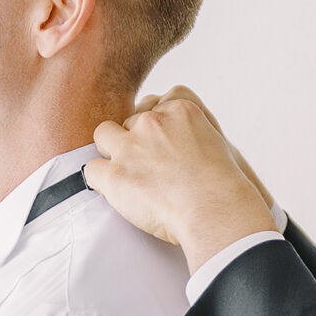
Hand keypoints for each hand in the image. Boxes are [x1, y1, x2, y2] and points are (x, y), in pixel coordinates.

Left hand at [86, 89, 277, 273]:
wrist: (217, 213)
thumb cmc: (223, 189)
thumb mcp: (218, 145)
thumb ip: (193, 134)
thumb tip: (175, 145)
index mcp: (181, 110)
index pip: (155, 102)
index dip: (154, 124)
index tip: (161, 145)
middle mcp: (153, 122)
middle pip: (130, 120)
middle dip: (135, 141)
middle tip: (148, 168)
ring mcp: (131, 147)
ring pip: (104, 135)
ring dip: (112, 153)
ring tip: (128, 177)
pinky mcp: (115, 175)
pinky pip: (92, 169)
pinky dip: (101, 182)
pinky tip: (117, 193)